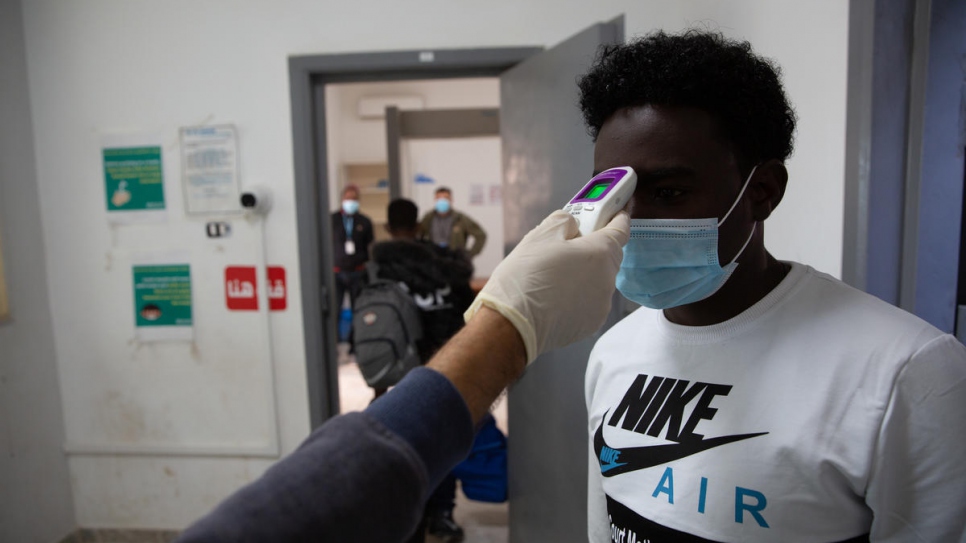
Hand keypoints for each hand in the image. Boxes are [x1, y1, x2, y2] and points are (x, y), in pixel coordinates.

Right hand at [464, 210, 629, 363]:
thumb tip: (573, 224)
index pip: (620, 229)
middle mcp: (607, 280)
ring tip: (552, 274)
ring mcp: (601, 305)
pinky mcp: (590, 324)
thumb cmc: (524, 278)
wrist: (511, 324)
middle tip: (565, 244)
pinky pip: (589, 301)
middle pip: (607, 255)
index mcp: (600, 253)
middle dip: (591, 247)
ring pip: (596, 280)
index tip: (614, 210)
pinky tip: (553, 295)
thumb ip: (564, 221)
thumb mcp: (540, 234)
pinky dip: (577, 295)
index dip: (616, 216)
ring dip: (583, 273)